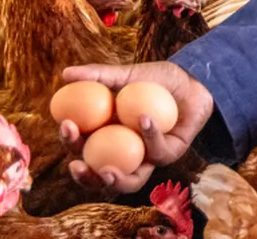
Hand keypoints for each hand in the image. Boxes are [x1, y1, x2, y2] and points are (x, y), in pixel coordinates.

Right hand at [59, 61, 213, 193]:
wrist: (191, 79)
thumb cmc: (156, 79)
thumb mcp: (126, 75)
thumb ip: (98, 76)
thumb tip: (65, 73)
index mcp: (107, 136)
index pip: (82, 146)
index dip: (70, 141)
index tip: (65, 125)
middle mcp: (124, 153)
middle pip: (98, 175)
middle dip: (85, 176)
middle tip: (76, 165)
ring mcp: (146, 158)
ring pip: (128, 182)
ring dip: (115, 182)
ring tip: (106, 172)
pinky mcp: (168, 155)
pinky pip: (156, 153)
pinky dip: (149, 137)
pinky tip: (143, 118)